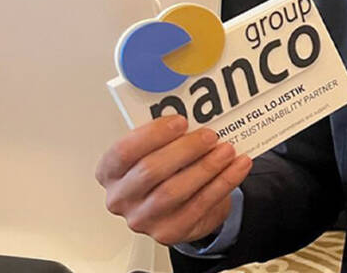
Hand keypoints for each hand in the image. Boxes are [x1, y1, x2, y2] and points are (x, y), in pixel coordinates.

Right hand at [96, 115, 252, 245]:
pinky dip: (223, 183)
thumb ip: (162, 135)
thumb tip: (193, 113)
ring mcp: (143, 219)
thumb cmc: (161, 171)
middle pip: (151, 171)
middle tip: (209, 135)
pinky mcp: (169, 232)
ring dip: (206, 167)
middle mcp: (121, 198)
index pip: (123, 151)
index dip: (153, 135)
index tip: (181, 121)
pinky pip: (199, 206)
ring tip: (226, 150)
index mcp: (110, 171)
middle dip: (185, 150)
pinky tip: (236, 167)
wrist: (174, 207)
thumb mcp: (152, 150)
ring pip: (175, 191)